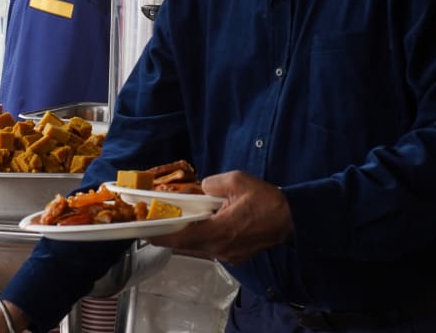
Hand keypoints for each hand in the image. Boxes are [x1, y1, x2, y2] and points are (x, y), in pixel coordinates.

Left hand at [145, 170, 292, 265]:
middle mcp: (220, 248)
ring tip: (177, 221)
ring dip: (186, 236)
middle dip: (170, 234)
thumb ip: (213, 183)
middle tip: (155, 223)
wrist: (293, 218)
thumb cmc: (266, 200)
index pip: (181, 238)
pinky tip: (202, 225)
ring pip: (198, 247)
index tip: (143, 232)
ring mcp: (228, 255)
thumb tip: (202, 188)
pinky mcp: (236, 255)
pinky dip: (202, 237)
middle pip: (186, 245)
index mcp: (218, 231)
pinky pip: (211, 247)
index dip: (159, 236)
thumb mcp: (237, 181)